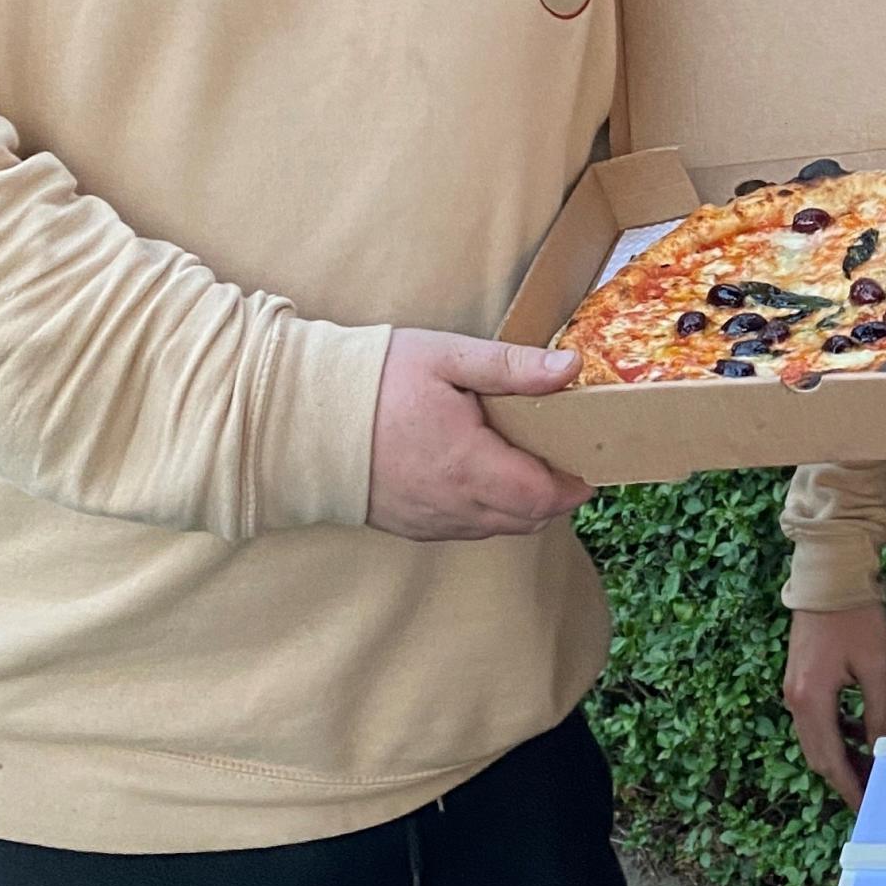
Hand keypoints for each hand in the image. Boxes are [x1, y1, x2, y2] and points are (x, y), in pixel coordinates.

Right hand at [366, 330, 592, 541]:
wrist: (300, 415)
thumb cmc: (374, 380)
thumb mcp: (447, 357)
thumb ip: (513, 366)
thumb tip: (571, 367)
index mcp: (467, 465)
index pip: (543, 497)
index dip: (573, 485)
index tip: (586, 459)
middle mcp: (452, 505)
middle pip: (527, 519)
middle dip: (553, 495)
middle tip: (561, 456)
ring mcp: (429, 521)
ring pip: (498, 527)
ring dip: (521, 504)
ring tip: (522, 461)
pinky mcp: (409, 526)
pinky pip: (465, 529)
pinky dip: (487, 511)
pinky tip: (480, 475)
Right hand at [783, 602, 885, 809]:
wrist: (828, 574)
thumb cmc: (855, 616)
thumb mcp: (876, 666)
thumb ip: (880, 712)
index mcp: (811, 700)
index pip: (830, 760)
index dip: (850, 787)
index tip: (869, 806)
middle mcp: (794, 699)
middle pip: (818, 755)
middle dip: (845, 777)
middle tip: (874, 792)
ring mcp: (793, 688)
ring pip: (815, 738)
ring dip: (841, 756)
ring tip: (872, 766)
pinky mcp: (800, 677)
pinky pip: (815, 719)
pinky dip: (836, 733)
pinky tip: (860, 732)